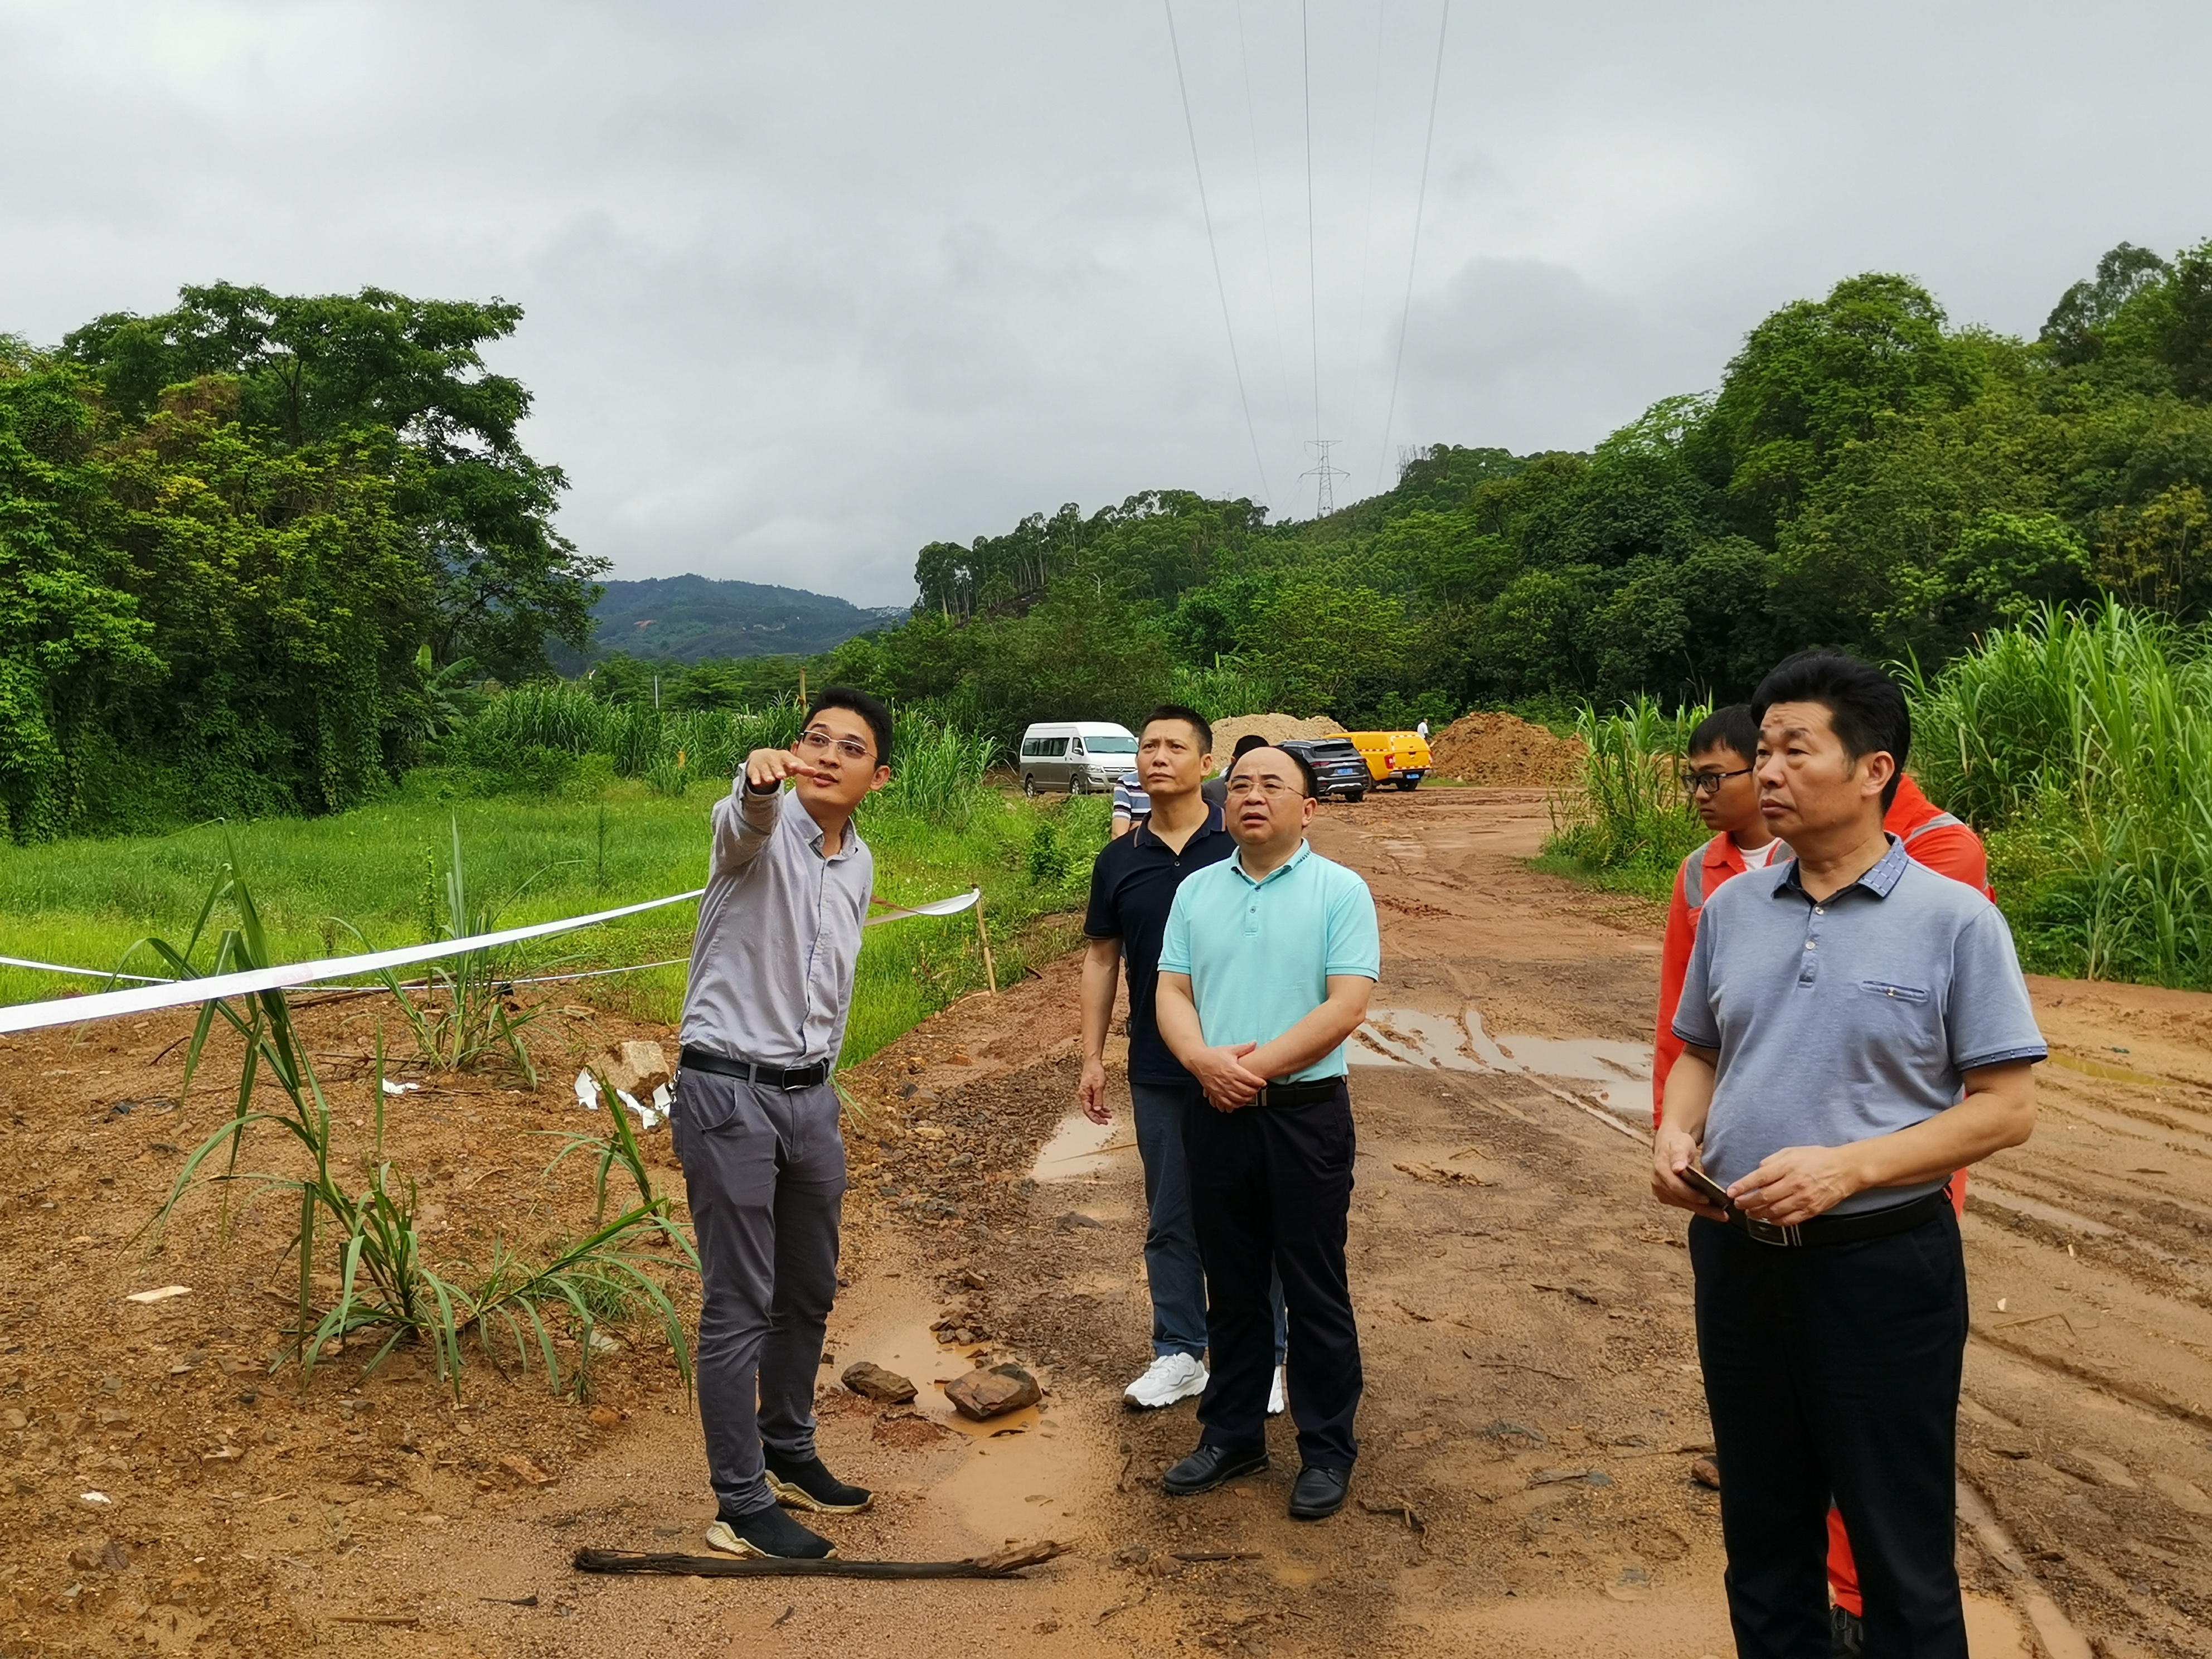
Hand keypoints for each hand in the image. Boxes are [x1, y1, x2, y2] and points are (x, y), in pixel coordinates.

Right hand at [744, 748, 828, 791]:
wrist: (761, 757)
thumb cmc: (781, 763)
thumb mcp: (791, 765)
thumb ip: (802, 768)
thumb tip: (815, 772)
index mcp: (784, 756)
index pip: (789, 759)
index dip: (792, 763)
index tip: (795, 767)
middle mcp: (772, 757)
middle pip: (775, 764)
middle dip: (778, 770)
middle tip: (782, 776)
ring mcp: (762, 762)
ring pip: (765, 769)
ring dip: (767, 774)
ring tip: (770, 780)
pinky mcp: (753, 768)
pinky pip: (754, 773)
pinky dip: (755, 778)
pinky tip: (756, 783)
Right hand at [1077, 1057, 1109, 1125]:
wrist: (1092, 1062)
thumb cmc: (1094, 1071)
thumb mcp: (1098, 1085)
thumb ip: (1098, 1098)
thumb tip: (1098, 1109)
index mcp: (1083, 1095)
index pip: (1087, 1110)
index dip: (1094, 1118)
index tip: (1101, 1122)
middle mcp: (1084, 1096)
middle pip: (1090, 1110)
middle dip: (1098, 1117)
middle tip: (1106, 1122)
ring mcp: (1087, 1094)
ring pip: (1093, 1107)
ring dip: (1100, 1113)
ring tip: (1108, 1116)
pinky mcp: (1090, 1092)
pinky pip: (1094, 1102)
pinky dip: (1100, 1106)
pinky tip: (1105, 1109)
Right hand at [1189, 1042, 1265, 1111]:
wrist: (1198, 1060)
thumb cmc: (1214, 1054)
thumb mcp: (1230, 1049)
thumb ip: (1244, 1048)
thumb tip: (1255, 1043)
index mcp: (1233, 1069)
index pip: (1250, 1079)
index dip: (1259, 1082)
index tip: (1263, 1082)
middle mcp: (1228, 1081)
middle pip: (1246, 1090)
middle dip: (1255, 1091)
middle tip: (1258, 1088)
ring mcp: (1222, 1088)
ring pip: (1238, 1098)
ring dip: (1247, 1098)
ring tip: (1250, 1095)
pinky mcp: (1216, 1093)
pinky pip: (1228, 1103)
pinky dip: (1236, 1105)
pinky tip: (1240, 1102)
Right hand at [1651, 1124, 1728, 1220]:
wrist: (1667, 1143)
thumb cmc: (1677, 1143)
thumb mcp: (1680, 1144)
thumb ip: (1679, 1155)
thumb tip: (1677, 1168)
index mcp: (1660, 1169)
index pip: (1676, 1187)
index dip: (1692, 1195)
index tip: (1708, 1199)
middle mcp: (1657, 1182)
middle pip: (1681, 1200)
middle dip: (1702, 1208)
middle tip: (1722, 1215)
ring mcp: (1659, 1190)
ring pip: (1682, 1204)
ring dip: (1701, 1210)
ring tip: (1720, 1214)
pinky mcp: (1664, 1195)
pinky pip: (1682, 1204)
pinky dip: (1696, 1207)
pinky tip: (1710, 1209)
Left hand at [1729, 1145, 1859, 1226]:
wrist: (1845, 1169)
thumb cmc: (1816, 1158)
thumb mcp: (1792, 1152)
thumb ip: (1772, 1162)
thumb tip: (1756, 1173)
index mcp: (1788, 1166)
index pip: (1759, 1178)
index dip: (1742, 1186)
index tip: (1731, 1192)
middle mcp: (1794, 1183)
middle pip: (1764, 1197)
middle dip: (1746, 1203)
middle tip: (1738, 1204)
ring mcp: (1803, 1199)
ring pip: (1774, 1211)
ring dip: (1758, 1214)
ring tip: (1750, 1213)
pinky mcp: (1812, 1210)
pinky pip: (1789, 1220)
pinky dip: (1776, 1222)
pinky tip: (1769, 1219)